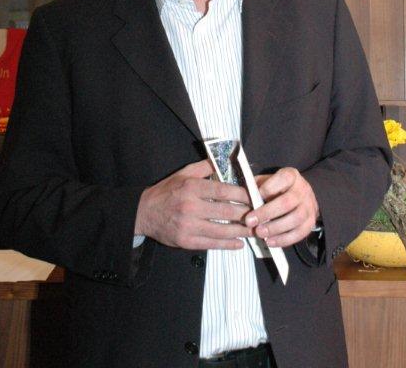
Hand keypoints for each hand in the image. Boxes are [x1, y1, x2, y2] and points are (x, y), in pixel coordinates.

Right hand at [134, 159, 251, 249]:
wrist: (145, 212)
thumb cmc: (167, 191)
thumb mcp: (184, 173)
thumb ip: (205, 167)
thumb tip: (225, 160)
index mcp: (192, 187)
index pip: (223, 191)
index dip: (242, 194)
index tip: (255, 196)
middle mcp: (191, 206)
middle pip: (226, 211)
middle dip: (246, 213)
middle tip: (261, 214)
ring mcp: (189, 226)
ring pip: (222, 230)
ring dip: (241, 232)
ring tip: (255, 230)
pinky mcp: (186, 242)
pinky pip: (212, 244)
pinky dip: (228, 245)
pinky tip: (239, 244)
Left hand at [245, 167, 319, 247]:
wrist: (302, 195)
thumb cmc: (280, 188)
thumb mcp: (268, 180)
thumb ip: (258, 186)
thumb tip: (246, 197)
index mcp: (292, 176)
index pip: (283, 178)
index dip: (268, 188)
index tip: (255, 196)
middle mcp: (302, 190)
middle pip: (287, 202)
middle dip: (267, 213)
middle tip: (250, 221)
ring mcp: (309, 207)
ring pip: (295, 219)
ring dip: (275, 228)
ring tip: (259, 232)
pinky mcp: (311, 223)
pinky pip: (299, 233)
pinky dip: (284, 239)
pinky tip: (270, 241)